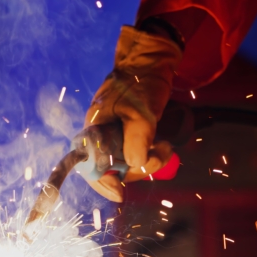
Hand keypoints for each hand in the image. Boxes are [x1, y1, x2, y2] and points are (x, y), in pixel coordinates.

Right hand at [83, 25, 181, 201]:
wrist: (151, 62)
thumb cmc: (140, 82)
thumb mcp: (140, 112)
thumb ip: (137, 139)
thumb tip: (135, 165)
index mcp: (94, 130)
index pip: (90, 167)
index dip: (103, 183)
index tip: (121, 194)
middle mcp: (102, 137)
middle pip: (114, 170)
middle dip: (138, 169)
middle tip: (161, 155)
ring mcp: (117, 137)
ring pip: (129, 163)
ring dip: (149, 161)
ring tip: (166, 147)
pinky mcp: (131, 135)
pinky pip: (138, 154)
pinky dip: (152, 155)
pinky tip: (164, 146)